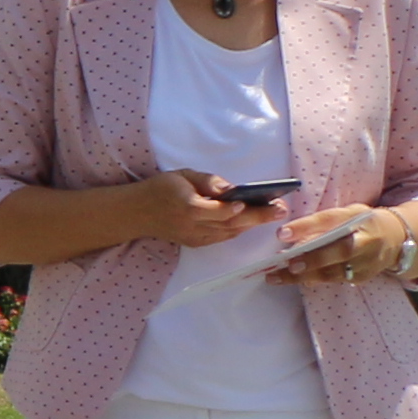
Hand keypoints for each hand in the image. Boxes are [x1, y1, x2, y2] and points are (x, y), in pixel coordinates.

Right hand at [146, 171, 272, 247]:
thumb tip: (231, 189)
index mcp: (188, 207)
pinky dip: (238, 228)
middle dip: (258, 217)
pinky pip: (223, 237)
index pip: (218, 211)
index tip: (255, 202)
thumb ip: (207, 181)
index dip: (237, 208)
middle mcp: (194, 227)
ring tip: (272, 213)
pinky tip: (250, 220)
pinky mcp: (197, 243)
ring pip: (231, 232)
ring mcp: (196, 238)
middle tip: (281, 210)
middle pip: (231, 224)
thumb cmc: (161, 189)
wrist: (136, 213)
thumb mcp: (181, 175)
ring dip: (252, 223)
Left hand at [265, 203, 417, 286]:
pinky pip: (336, 280)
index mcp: (359, 218)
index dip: (306, 226)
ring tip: (277, 276)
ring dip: (304, 275)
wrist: (396, 239)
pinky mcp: (363, 277)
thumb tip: (288, 234)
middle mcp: (366, 241)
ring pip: (334, 271)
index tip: (282, 233)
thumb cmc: (360, 223)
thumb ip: (322, 222)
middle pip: (339, 250)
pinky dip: (315, 280)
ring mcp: (367, 262)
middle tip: (285, 263)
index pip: (330, 220)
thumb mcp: (345, 213)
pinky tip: (296, 280)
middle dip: (311, 258)